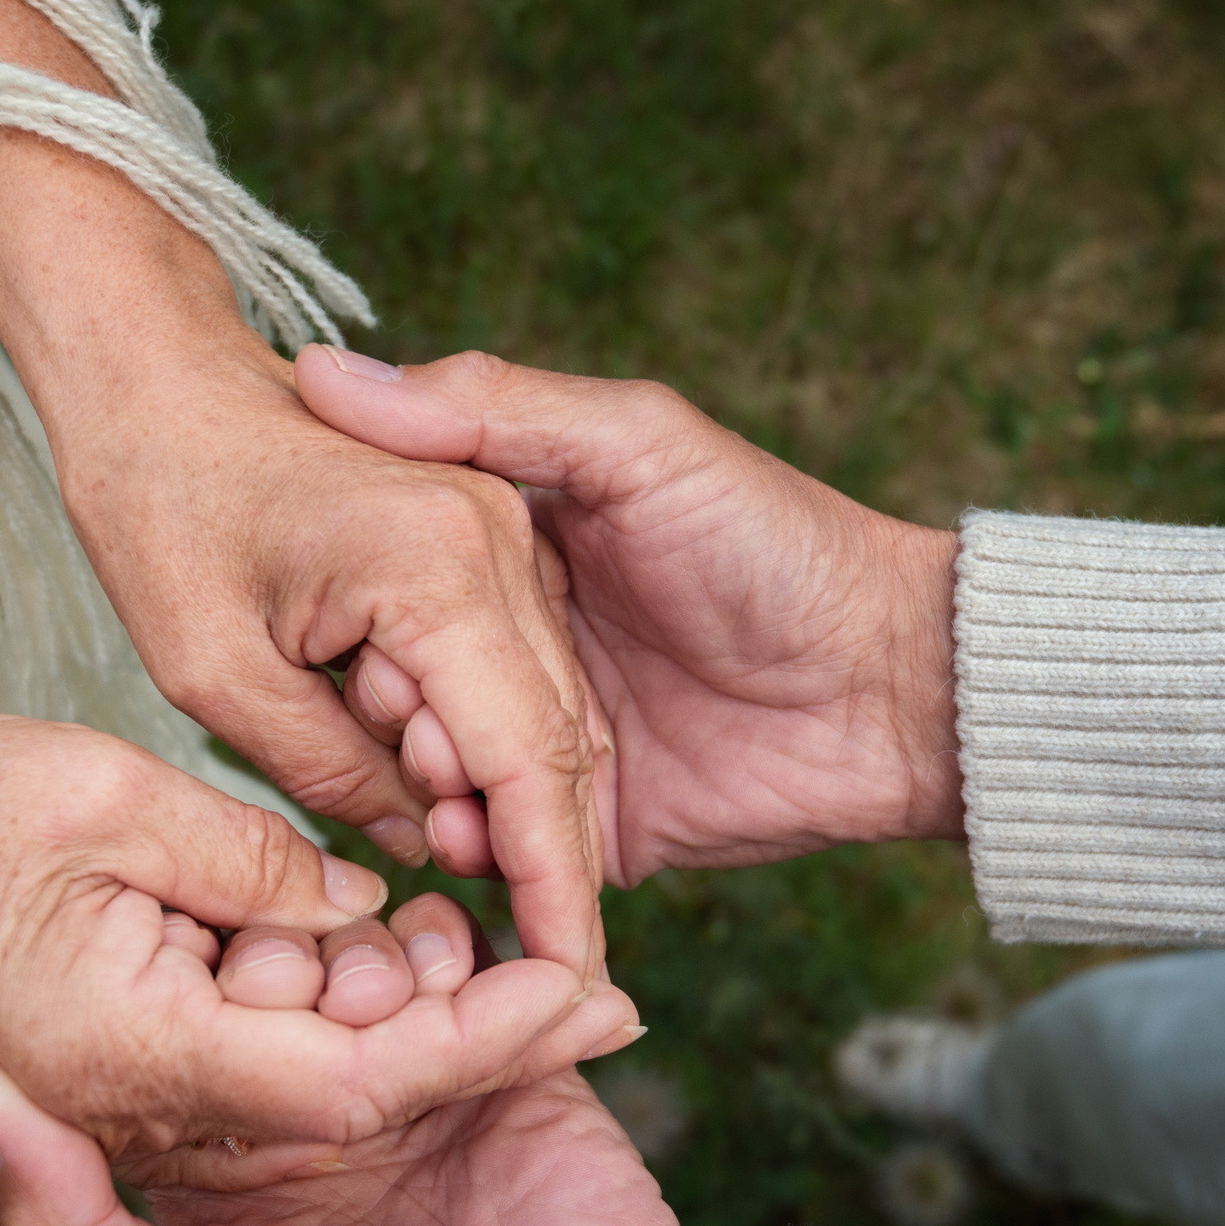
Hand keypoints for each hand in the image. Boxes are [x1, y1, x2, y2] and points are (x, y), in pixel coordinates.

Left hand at [0, 0, 607, 976]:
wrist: (156, 374)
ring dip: (501, 794)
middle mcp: (500, 543)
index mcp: (441, 570)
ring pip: (545, 707)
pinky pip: (514, 667)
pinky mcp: (489, 538)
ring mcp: (504, 533)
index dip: (550, 883)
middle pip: (555, 739)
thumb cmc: (161, 504)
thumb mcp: (216, 671)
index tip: (561, 980)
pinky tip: (421, 783)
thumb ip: (328, 772)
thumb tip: (416, 847)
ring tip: (432, 860)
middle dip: (535, 852)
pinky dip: (484, 739)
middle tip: (492, 950)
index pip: (526, 760)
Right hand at [0, 686, 631, 1159]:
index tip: (593, 989)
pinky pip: (261, 1044)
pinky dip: (338, 997)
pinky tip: (400, 934)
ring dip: (413, 1016)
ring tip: (522, 949)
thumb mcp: (102, 796)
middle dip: (475, 1037)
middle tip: (598, 986)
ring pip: (316, 1072)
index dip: (486, 1034)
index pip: (359, 1076)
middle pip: (354, 1091)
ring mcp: (125, 1090)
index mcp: (131, 1055)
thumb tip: (359, 904)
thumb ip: (247, 866)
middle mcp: (132, 1102)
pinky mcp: (126, 1050)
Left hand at [0, 903, 696, 1225]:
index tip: (216, 985)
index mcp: (205, 1164)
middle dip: (293, 961)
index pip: (160, 1026)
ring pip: (363, 945)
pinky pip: (470, 957)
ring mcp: (398, 1075)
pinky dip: (472, 955)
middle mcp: (295, 1108)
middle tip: (328, 997)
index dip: (183, 990)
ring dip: (387, 953)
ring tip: (412, 1002)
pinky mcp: (498, 1054)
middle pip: (266, 966)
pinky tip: (475, 988)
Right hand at [295, 347, 961, 884]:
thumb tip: (328, 373)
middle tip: (403, 716)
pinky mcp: (588, 826)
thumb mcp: (638, 443)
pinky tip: (467, 843)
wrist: (895, 690)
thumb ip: (495, 407)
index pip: (397, 575)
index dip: (368, 604)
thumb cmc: (778, 544)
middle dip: (394, 708)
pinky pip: (508, 851)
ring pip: (445, 772)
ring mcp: (552, 738)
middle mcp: (520, 642)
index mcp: (514, 545)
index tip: (351, 624)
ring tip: (439, 785)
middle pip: (409, 683)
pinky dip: (480, 852)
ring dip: (428, 783)